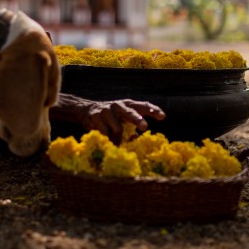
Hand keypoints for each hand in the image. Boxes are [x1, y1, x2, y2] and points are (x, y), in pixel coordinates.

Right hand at [50, 93, 165, 143]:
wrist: (86, 110)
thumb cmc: (110, 117)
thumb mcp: (122, 119)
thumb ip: (131, 126)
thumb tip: (137, 137)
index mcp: (128, 105)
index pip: (143, 105)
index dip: (153, 110)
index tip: (162, 117)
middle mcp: (118, 105)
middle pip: (130, 112)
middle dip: (138, 119)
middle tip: (145, 127)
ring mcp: (106, 110)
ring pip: (117, 127)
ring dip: (119, 139)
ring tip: (117, 143)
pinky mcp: (96, 116)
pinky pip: (105, 131)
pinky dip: (108, 139)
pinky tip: (107, 140)